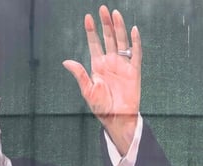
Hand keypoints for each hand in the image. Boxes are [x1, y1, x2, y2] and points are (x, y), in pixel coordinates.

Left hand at [62, 5, 140, 154]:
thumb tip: (66, 61)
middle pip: (108, 38)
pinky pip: (136, 53)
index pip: (94, 43)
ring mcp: (123, 65)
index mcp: (98, 65)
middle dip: (105, 23)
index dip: (91, 31)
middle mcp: (111, 62)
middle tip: (102, 8)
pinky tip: (133, 30)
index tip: (87, 18)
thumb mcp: (87, 90)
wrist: (117, 118)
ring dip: (118, 27)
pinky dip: (135, 42)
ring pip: (121, 41)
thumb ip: (79, 74)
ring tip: (115, 13)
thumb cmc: (101, 106)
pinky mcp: (134, 71)